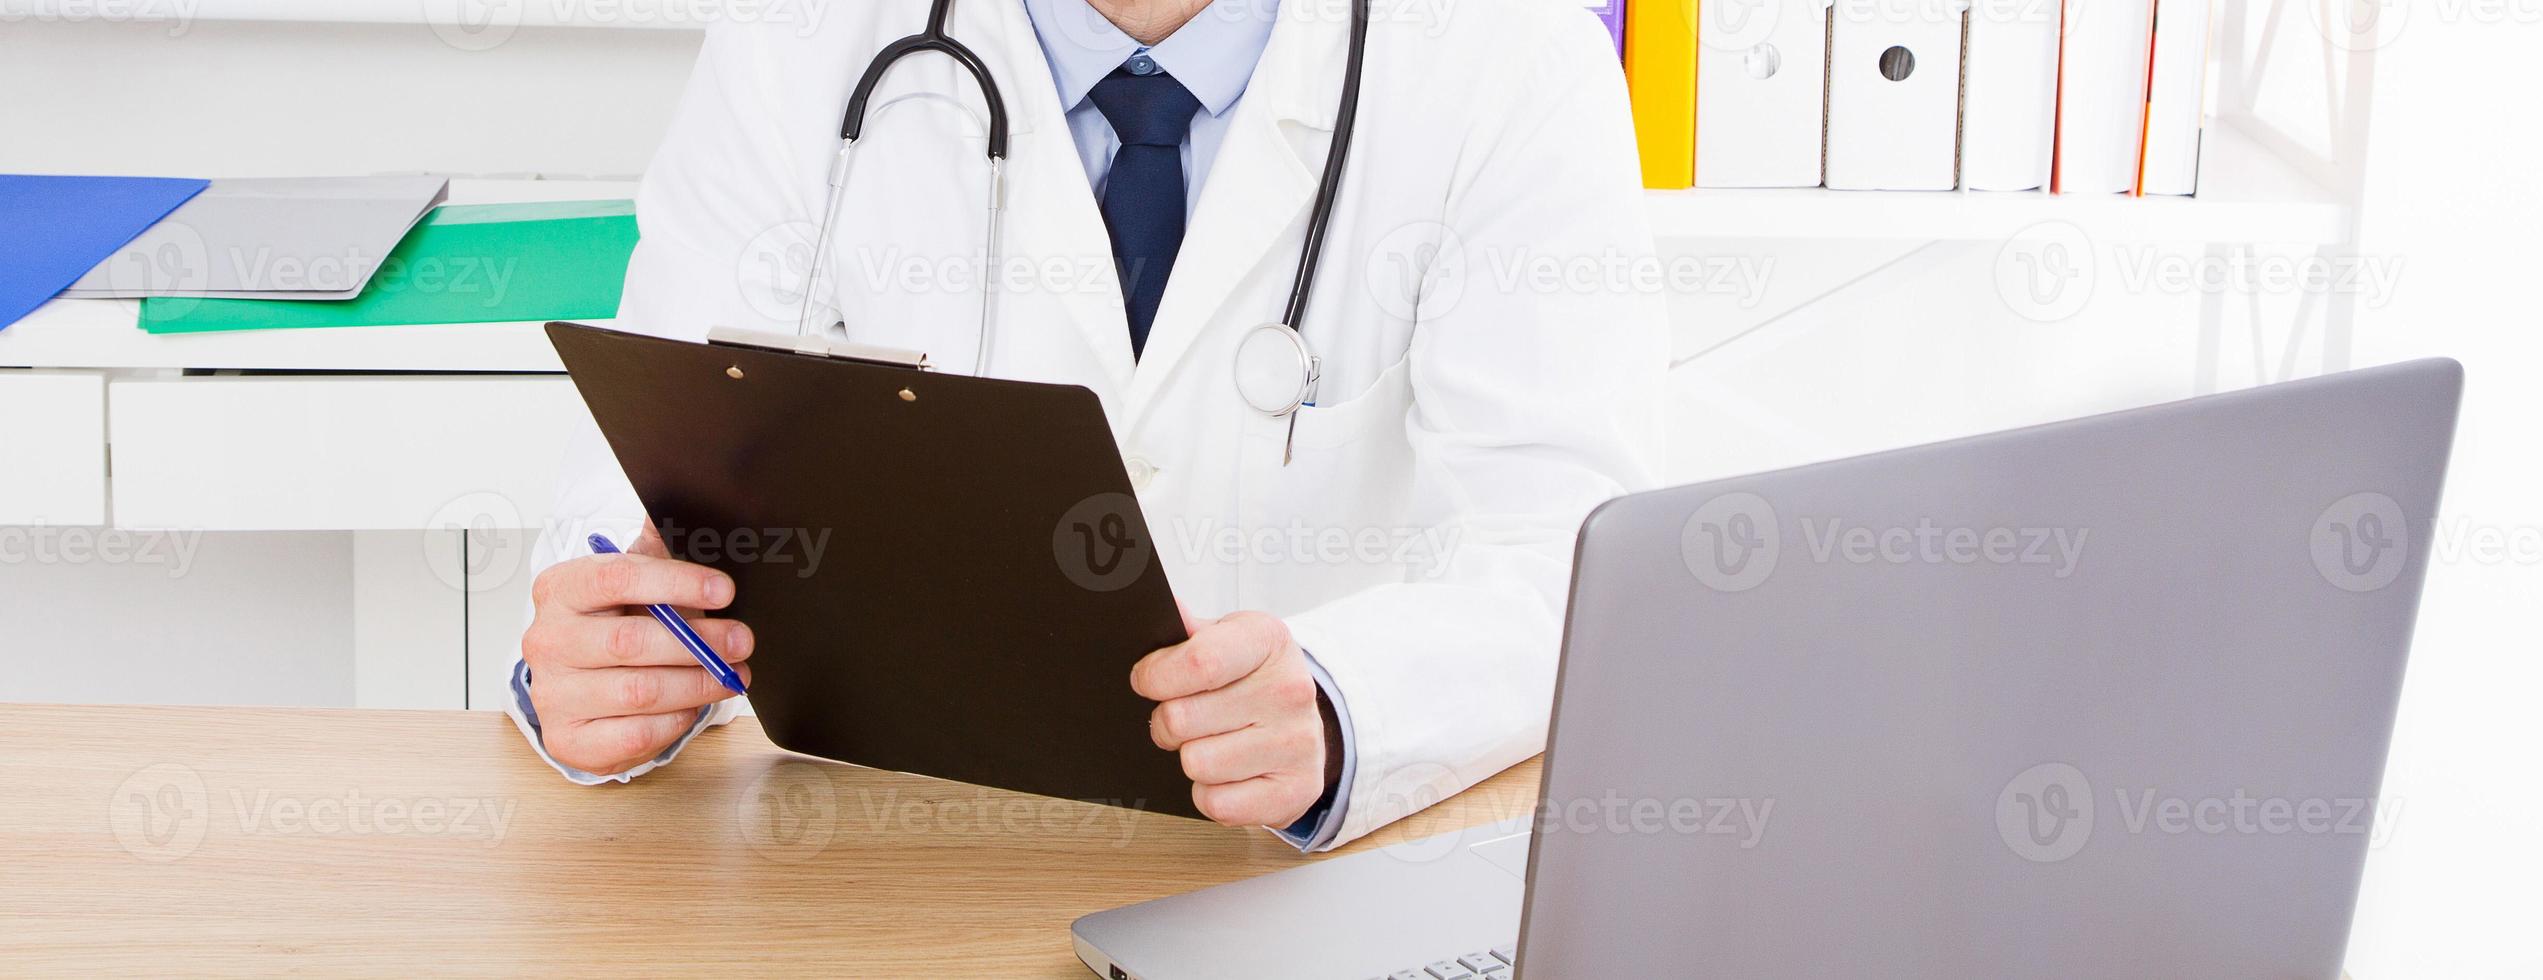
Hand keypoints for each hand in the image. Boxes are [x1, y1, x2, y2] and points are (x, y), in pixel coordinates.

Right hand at [521, 524, 753, 775]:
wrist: (583, 684)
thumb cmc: (617, 623)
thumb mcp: (634, 579)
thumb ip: (655, 547)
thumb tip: (678, 505)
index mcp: (560, 589)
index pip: (617, 577)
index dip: (677, 583)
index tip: (724, 590)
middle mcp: (548, 640)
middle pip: (630, 641)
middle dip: (699, 642)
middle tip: (741, 641)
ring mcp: (552, 693)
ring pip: (639, 692)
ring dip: (697, 684)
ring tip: (731, 674)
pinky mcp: (568, 739)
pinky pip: (635, 734)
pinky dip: (675, 720)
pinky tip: (692, 704)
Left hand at [1132, 607, 1333, 827]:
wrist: (1303, 725)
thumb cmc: (1253, 679)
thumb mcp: (1226, 640)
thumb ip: (1189, 631)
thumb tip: (1164, 608)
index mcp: (1268, 640)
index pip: (1198, 662)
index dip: (1155, 676)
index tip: (1146, 681)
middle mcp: (1290, 690)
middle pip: (1183, 718)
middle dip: (1166, 722)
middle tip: (1182, 719)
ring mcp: (1297, 743)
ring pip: (1196, 763)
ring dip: (1191, 758)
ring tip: (1209, 744)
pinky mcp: (1296, 791)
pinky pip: (1217, 804)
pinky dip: (1210, 794)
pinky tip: (1227, 774)